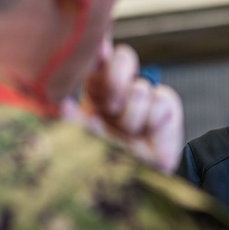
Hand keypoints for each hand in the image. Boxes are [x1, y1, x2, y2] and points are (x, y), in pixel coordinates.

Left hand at [65, 41, 184, 173]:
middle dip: (116, 79)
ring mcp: (145, 94)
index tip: (97, 49)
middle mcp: (121, 88)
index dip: (98, 48)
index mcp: (97, 89)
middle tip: (111, 107)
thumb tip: (61, 104)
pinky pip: (159, 100)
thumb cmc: (108, 158)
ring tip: (129, 134)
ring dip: (131, 117)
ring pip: (140, 88)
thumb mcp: (86, 138)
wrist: (138, 180)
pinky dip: (150, 121)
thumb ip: (73, 120)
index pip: (97, 59)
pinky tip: (148, 133)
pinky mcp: (167, 104)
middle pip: (124, 57)